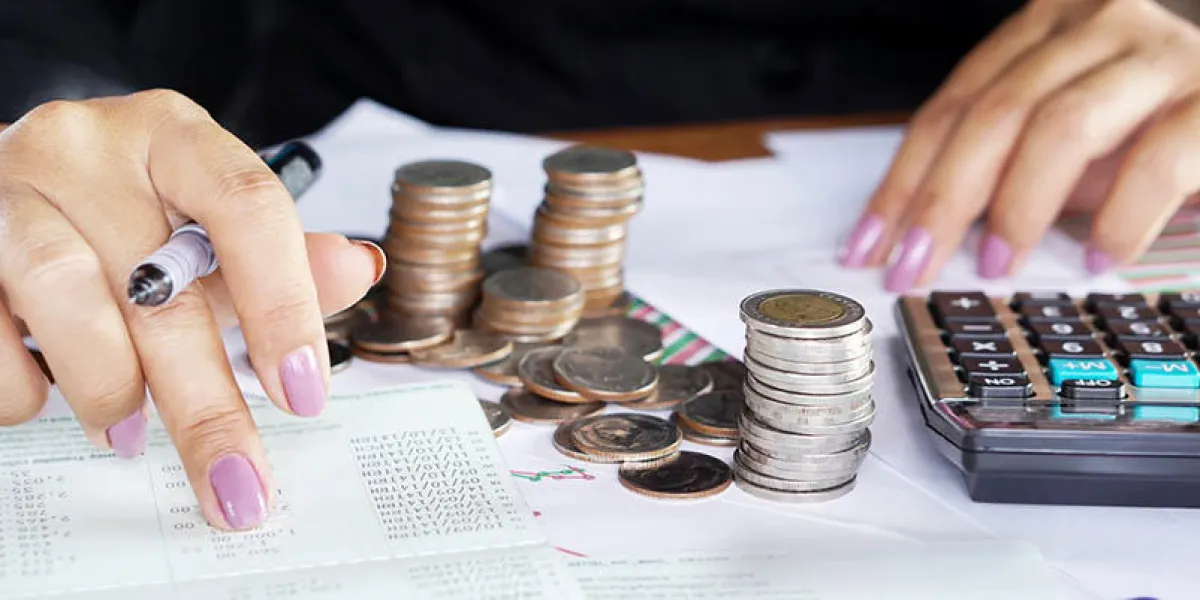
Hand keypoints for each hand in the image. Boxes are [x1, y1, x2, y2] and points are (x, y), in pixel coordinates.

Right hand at [0, 90, 384, 529]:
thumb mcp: (209, 223)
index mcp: (175, 135)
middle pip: (162, 283)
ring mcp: (12, 188)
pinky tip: (46, 401)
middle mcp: (90, 147)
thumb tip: (358, 270)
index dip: (283, 303)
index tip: (304, 393)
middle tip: (236, 481)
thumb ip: (285, 256)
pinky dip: (21, 382)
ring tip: (127, 434)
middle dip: (207, 404)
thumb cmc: (127, 206)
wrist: (16, 179)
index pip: (247, 205)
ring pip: (65, 294)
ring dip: (107, 386)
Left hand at [837, 0, 1199, 290]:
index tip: (869, 245)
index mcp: (1047, 25)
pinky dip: (1115, 220)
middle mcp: (1102, 24)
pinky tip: (1094, 258)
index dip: (903, 181)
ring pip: (1061, 126)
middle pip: (994, 114)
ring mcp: (1162, 56)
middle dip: (942, 202)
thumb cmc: (1149, 132)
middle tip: (914, 267)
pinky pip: (1154, 162)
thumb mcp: (1058, 145)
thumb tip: (920, 236)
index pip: (952, 105)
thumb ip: (997, 168)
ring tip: (997, 266)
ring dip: (1017, 209)